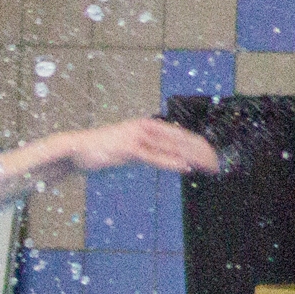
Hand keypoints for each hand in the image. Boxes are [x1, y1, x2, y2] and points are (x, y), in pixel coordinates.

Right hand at [60, 117, 220, 174]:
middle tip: (217, 164)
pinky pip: (155, 157)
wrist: (77, 149)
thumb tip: (167, 159)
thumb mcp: (130, 149)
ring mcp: (138, 137)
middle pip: (182, 139)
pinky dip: (171, 162)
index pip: (180, 135)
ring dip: (193, 157)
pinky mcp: (129, 149)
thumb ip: (148, 151)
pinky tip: (185, 167)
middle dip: (202, 152)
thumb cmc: (102, 150)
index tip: (213, 157)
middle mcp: (146, 127)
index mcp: (148, 126)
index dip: (199, 145)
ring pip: (172, 147)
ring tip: (209, 166)